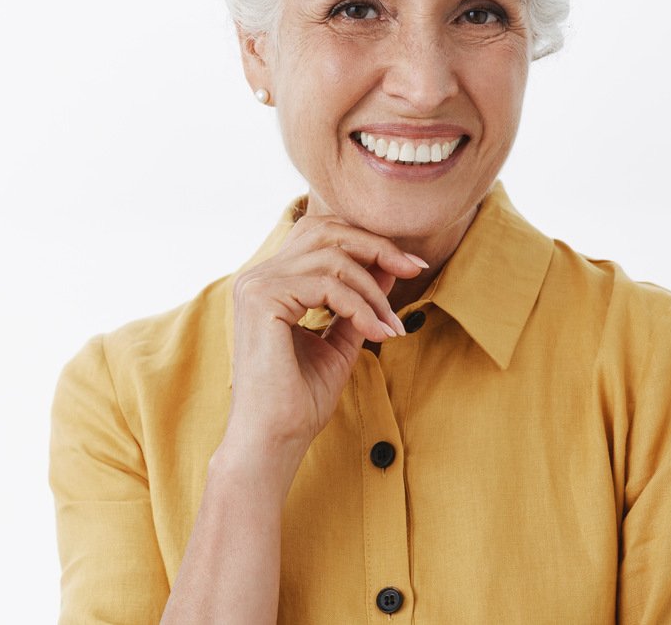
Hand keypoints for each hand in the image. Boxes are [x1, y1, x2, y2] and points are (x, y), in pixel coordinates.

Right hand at [221, 215, 425, 483]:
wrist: (274, 440)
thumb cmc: (302, 397)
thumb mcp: (343, 338)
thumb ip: (360, 300)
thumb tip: (388, 266)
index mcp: (272, 281)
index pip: (324, 236)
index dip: (370, 243)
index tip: (412, 265)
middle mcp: (259, 276)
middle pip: (327, 231)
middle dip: (377, 247)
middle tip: (414, 269)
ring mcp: (256, 285)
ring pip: (333, 260)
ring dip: (374, 292)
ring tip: (392, 325)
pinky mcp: (262, 300)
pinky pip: (328, 286)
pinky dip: (361, 307)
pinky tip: (378, 333)